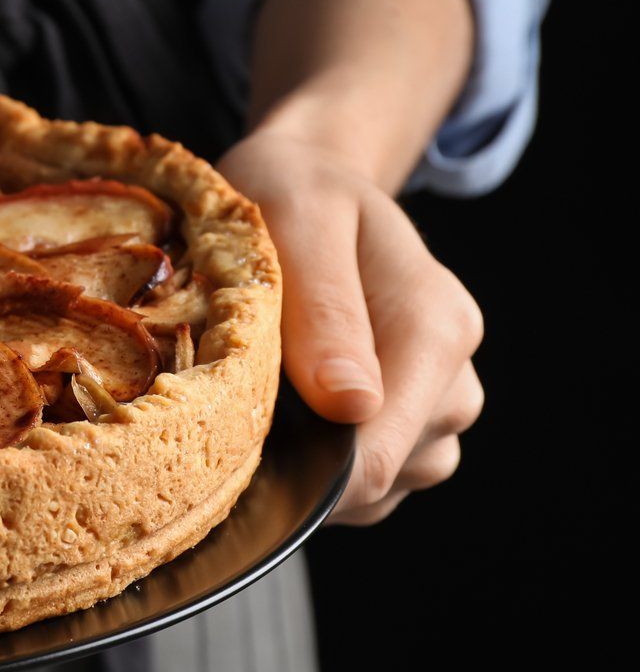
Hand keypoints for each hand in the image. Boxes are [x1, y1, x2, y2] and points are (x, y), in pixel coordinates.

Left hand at [218, 131, 484, 524]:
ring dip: (306, 467)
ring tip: (250, 400)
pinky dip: (316, 464)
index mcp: (435, 328)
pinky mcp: (408, 423)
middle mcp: (452, 377)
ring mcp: (435, 406)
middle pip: (376, 480)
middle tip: (219, 416)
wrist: (311, 180)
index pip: (377, 453)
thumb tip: (351, 405)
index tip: (223, 459)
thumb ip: (325, 307)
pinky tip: (274, 413)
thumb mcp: (298, 218)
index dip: (300, 476)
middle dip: (296, 466)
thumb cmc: (295, 191)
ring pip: (374, 490)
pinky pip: (365, 481)